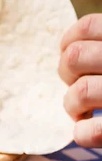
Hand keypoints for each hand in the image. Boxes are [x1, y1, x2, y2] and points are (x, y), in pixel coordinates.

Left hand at [59, 14, 101, 146]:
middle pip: (75, 57)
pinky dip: (84, 134)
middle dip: (66, 74)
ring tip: (82, 112)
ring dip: (72, 104)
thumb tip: (70, 48)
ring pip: (82, 92)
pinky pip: (94, 131)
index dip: (70, 41)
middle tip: (77, 85)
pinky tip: (88, 133)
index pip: (89, 26)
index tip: (70, 54)